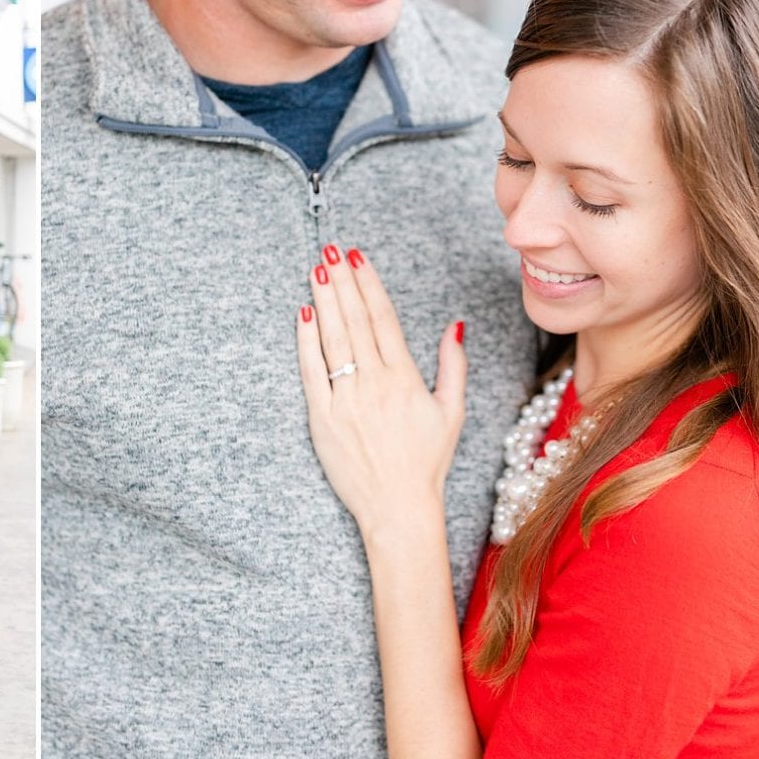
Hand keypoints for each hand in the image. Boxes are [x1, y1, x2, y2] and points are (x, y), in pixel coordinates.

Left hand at [294, 247, 465, 536]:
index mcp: (406, 378)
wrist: (398, 508)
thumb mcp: (452, 412)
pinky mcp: (322, 418)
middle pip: (355, 320)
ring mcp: (346, 400)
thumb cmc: (426, 463)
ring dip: (324, 300)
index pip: (383, 318)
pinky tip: (304, 314)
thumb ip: (453, 366)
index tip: (358, 257)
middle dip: (342, 281)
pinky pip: (311, 371)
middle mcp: (375, 383)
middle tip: (330, 250)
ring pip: (333, 339)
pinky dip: (306, 340)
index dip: (369, 284)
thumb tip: (454, 326)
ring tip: (316, 270)